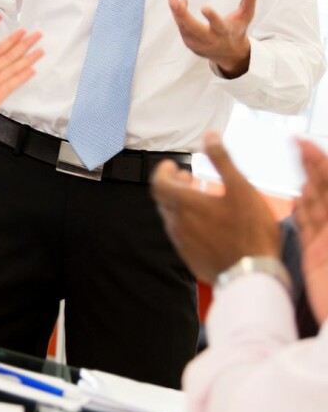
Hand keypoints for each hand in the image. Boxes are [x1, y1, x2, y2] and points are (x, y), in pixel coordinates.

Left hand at [151, 131, 278, 283]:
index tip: (173, 165)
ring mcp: (182, 243)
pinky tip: (208, 224)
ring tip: (201, 199)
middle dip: (174, 185)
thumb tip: (208, 135)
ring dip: (181, 204)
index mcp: (185, 204)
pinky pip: (181, 235)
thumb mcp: (240, 188)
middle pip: (164, 199)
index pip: (157, 183)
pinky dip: (188, 223)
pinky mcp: (190, 259)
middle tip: (189, 178)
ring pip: (172, 217)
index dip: (162, 172)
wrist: (253, 276)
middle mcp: (177, 223)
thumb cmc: (249, 230)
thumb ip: (221, 160)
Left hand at [168, 0, 255, 77]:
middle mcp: (209, 39)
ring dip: (176, 10)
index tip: (204, 8)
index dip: (212, 17)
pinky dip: (178, 15)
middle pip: (192, 27)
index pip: (218, 25)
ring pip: (183, 26)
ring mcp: (197, 43)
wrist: (229, 54)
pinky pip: (181, 27)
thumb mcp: (246, 16)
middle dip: (180, 12)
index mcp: (224, 32)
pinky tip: (178, 3)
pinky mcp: (189, 44)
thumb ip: (249, 0)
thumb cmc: (237, 30)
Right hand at [295, 141, 327, 323]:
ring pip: (316, 201)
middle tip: (298, 143)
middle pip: (326, 188)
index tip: (309, 144)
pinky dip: (302, 205)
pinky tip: (298, 192)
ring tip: (297, 156)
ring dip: (307, 177)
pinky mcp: (316, 254)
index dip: (324, 163)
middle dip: (315, 164)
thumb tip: (305, 194)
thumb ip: (314, 214)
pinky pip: (307, 224)